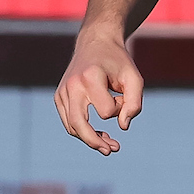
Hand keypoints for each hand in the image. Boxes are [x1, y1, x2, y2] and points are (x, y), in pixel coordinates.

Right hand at [54, 23, 141, 153]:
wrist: (95, 42)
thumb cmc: (117, 61)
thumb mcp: (134, 78)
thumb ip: (134, 104)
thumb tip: (122, 127)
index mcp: (90, 78)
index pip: (106, 111)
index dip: (119, 109)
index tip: (122, 97)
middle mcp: (72, 85)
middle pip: (78, 125)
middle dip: (95, 142)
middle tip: (112, 151)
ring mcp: (62, 91)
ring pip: (71, 127)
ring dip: (90, 139)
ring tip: (108, 145)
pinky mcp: (59, 96)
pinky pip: (68, 122)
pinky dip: (82, 131)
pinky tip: (97, 134)